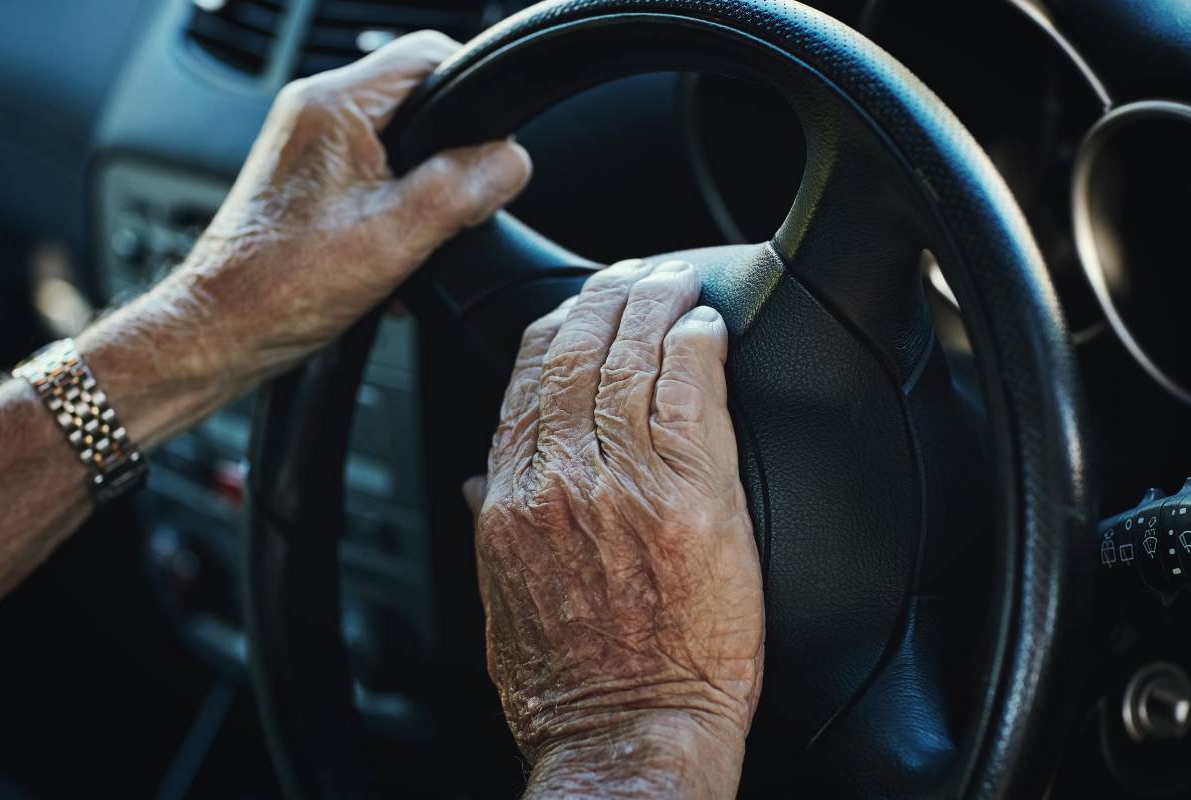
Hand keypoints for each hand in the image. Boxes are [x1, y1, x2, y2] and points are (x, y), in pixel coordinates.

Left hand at [185, 29, 530, 375]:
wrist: (224, 329)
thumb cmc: (282, 286)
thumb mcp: (396, 237)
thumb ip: (462, 190)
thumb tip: (512, 160)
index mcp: (333, 105)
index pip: (429, 55)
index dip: (475, 96)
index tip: (490, 149)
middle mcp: (316, 112)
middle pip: (419, 100)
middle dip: (451, 153)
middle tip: (454, 206)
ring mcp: (310, 145)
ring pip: (402, 142)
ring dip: (425, 187)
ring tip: (418, 233)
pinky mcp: (310, 179)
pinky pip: (376, 172)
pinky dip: (398, 207)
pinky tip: (396, 249)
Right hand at [464, 259, 763, 797]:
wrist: (627, 737)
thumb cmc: (568, 685)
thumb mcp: (501, 601)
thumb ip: (495, 524)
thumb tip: (485, 480)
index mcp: (510, 500)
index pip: (526, 381)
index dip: (556, 327)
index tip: (579, 306)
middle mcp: (559, 480)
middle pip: (577, 353)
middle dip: (607, 296)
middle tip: (634, 272)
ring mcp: (624, 485)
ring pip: (633, 360)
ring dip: (656, 305)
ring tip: (675, 280)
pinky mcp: (691, 499)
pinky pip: (691, 393)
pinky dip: (696, 347)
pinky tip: (705, 326)